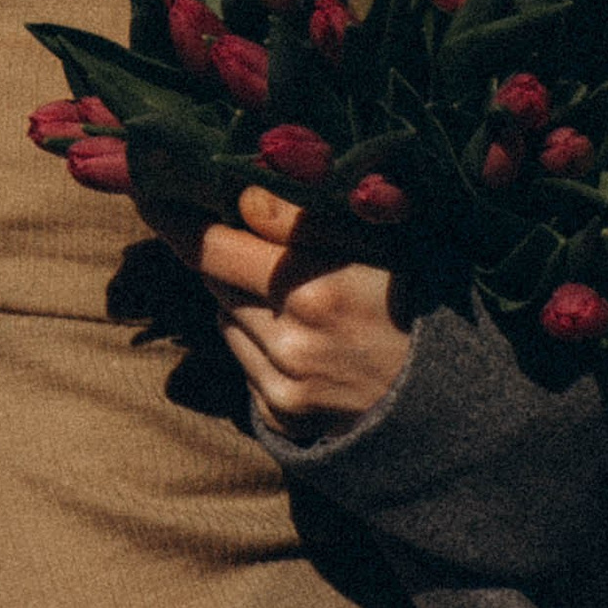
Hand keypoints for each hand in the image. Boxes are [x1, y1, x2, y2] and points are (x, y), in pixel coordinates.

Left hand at [157, 187, 413, 434]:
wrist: (461, 410)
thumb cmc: (424, 309)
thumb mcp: (384, 245)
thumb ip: (306, 220)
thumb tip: (240, 193)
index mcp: (314, 289)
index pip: (212, 246)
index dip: (173, 217)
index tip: (146, 188)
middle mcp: (289, 343)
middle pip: (214, 280)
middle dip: (226, 254)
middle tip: (257, 241)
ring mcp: (282, 387)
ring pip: (225, 320)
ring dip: (241, 300)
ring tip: (298, 296)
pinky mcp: (280, 419)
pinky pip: (243, 363)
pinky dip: (257, 343)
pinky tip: (305, 340)